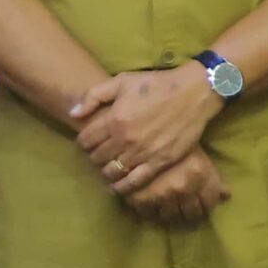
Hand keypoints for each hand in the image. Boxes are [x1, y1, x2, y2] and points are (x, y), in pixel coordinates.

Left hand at [73, 63, 221, 193]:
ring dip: (107, 171)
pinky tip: (119, 185)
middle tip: (100, 153)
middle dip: (94, 156)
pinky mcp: (160, 161)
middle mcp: (125, 140)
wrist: (194, 92)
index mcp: (114, 120)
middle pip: (97, 157)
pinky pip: (135, 181)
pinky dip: (123, 186)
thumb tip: (73, 113)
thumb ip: (94, 96)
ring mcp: (143, 153)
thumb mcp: (123, 81)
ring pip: (113, 171)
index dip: (84, 141)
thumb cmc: (157, 84)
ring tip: (110, 167)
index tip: (90, 140)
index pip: (85, 141)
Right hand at [123, 145, 230, 225]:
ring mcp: (162, 194)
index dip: (207, 206)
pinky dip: (150, 212)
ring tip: (169, 209)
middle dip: (190, 214)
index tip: (202, 206)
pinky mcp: (140, 198)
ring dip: (171, 215)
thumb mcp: (200, 156)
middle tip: (185, 210)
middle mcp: (183, 188)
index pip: (210, 204)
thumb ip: (214, 178)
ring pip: (170, 216)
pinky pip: (147, 213)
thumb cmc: (179, 141)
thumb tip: (226, 196)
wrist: (148, 132)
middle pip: (191, 214)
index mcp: (201, 177)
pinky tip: (152, 206)